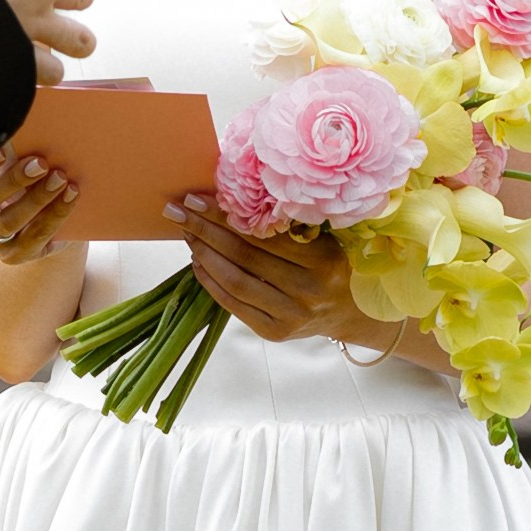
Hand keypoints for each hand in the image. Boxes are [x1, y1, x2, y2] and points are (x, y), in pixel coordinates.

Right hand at [0, 148, 81, 262]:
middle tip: (41, 163)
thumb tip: (20, 134)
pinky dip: (55, 214)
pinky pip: (35, 237)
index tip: (4, 148)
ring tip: (61, 179)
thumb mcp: (12, 164)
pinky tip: (70, 196)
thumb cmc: (23, 179)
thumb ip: (10, 151)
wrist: (40, 218)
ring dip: (37, 199)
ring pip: (9, 222)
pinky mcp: (13, 255)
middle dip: (13, 180)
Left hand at [170, 199, 366, 343]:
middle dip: (205, 231)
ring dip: (204, 255)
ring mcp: (290, 315)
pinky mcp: (274, 332)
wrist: (351, 310)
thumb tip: (232, 198)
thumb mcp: (324, 238)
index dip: (226, 215)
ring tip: (188, 234)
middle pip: (243, 256)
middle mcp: (308, 290)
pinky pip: (233, 305)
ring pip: (234, 281)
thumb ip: (288, 223)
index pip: (263, 233)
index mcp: (323, 259)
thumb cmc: (333, 263)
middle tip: (179, 211)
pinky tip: (198, 262)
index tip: (197, 198)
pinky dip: (210, 282)